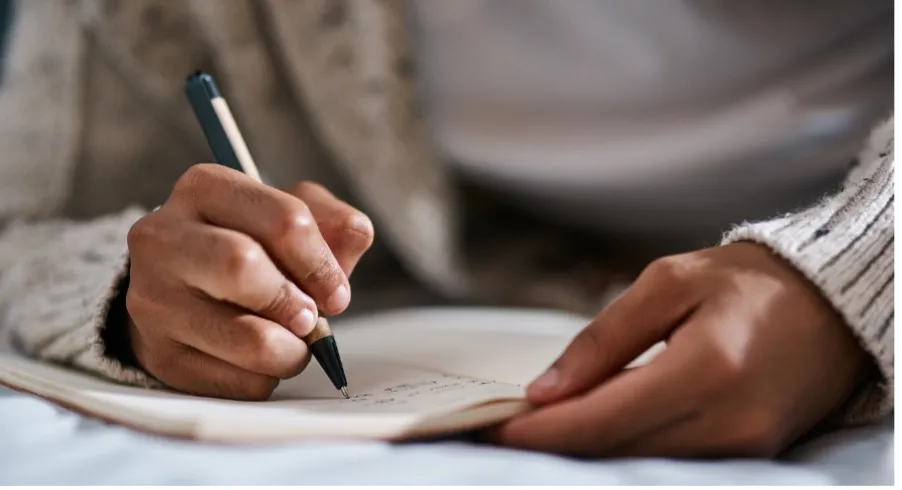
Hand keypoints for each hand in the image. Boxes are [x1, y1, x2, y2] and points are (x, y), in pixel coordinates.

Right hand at [125, 164, 373, 399]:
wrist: (181, 292)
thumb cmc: (248, 248)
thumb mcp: (289, 219)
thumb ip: (331, 222)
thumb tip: (355, 233)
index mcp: (205, 188)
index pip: (285, 220)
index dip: (322, 264)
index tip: (336, 291)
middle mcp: (162, 237)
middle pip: (244, 266)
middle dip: (295, 302)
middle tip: (310, 319)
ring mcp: (152, 298)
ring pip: (248, 338)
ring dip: (290, 350)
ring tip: (291, 343)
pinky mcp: (158, 355)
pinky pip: (237, 381)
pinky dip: (264, 377)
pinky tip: (254, 360)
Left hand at [495, 243, 868, 457]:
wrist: (831, 304)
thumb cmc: (747, 282)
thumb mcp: (667, 283)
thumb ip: (603, 339)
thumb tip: (545, 391)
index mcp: (706, 370)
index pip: (600, 420)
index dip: (538, 432)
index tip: (491, 426)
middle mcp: (728, 422)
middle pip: (613, 452)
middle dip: (551, 444)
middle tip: (503, 427)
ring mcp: (745, 447)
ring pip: (639, 463)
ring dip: (584, 449)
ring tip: (540, 425)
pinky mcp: (752, 455)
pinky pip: (672, 462)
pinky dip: (625, 448)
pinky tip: (595, 426)